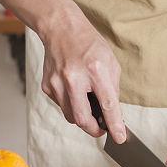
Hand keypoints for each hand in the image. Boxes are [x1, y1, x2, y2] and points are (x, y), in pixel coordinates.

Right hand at [40, 2, 125, 142]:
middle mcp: (73, 78)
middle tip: (102, 129)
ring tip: (88, 103)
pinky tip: (74, 90)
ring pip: (71, 116)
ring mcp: (57, 83)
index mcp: (95, 69)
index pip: (107, 104)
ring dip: (82, 116)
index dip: (114, 124)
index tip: (119, 138)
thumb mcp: (110, 62)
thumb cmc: (89, 45)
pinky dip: (71, 104)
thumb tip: (112, 114)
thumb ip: (112, 89)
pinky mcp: (47, 86)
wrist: (62, 29)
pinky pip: (62, 106)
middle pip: (82, 119)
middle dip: (94, 129)